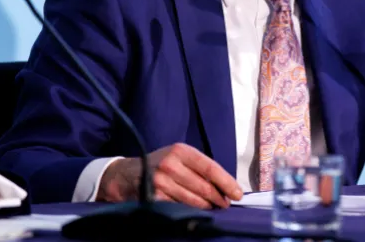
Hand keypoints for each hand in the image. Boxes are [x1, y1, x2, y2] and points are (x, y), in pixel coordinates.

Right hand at [97, 143, 242, 208]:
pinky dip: (190, 212)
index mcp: (181, 151)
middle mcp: (170, 164)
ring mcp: (161, 182)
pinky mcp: (153, 198)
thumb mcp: (178, 157)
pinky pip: (179, 208)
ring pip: (194, 200)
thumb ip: (199, 167)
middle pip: (204, 186)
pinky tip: (195, 213)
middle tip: (226, 204)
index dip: (226, 182)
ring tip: (213, 208)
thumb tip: (225, 185)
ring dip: (207, 207)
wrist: (126, 175)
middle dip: (219, 198)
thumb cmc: (160, 165)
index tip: (237, 193)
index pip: (210, 167)